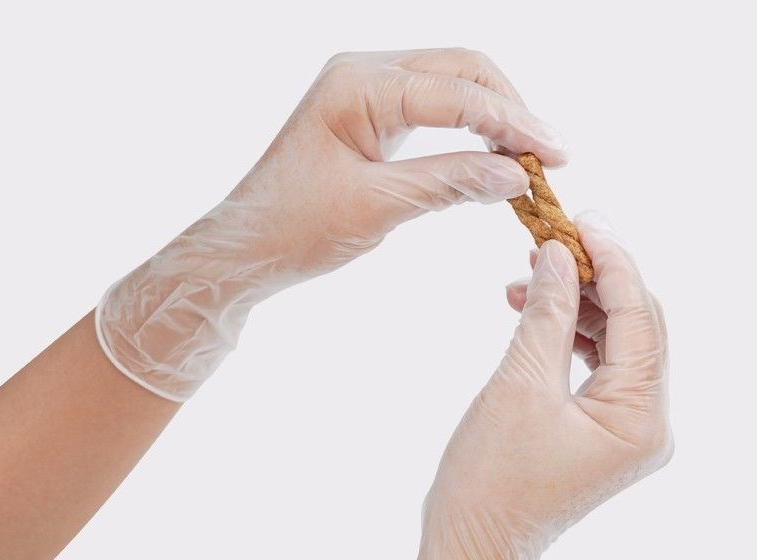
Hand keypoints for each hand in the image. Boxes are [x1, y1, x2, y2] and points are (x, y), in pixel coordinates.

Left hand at [224, 48, 566, 275]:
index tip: (555, 156)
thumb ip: (449, 183)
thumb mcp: (377, 207)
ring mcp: (364, 91)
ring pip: (450, 86)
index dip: (513, 123)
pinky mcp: (368, 116)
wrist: (246, 248)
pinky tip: (488, 154)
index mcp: (359, 84)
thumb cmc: (295, 228)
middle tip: (547, 157)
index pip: (458, 92)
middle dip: (509, 109)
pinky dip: (465, 129)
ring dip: (491, 117)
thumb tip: (517, 175)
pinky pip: (431, 109)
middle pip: (461, 70)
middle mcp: (363, 72)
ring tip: (527, 158)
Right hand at [383, 213, 672, 559]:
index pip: (640, 317)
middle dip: (594, 280)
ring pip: (614, 346)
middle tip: (548, 243)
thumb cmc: (489, 478)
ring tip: (527, 279)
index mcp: (640, 417)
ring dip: (575, 307)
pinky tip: (531, 316)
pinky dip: (566, 339)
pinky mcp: (599, 434)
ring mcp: (625, 432)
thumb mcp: (518, 385)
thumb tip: (558, 254)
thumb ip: (544, 313)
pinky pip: (594, 370)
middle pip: (635, 328)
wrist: (472, 545)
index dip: (611, 263)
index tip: (578, 222)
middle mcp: (647, 425)